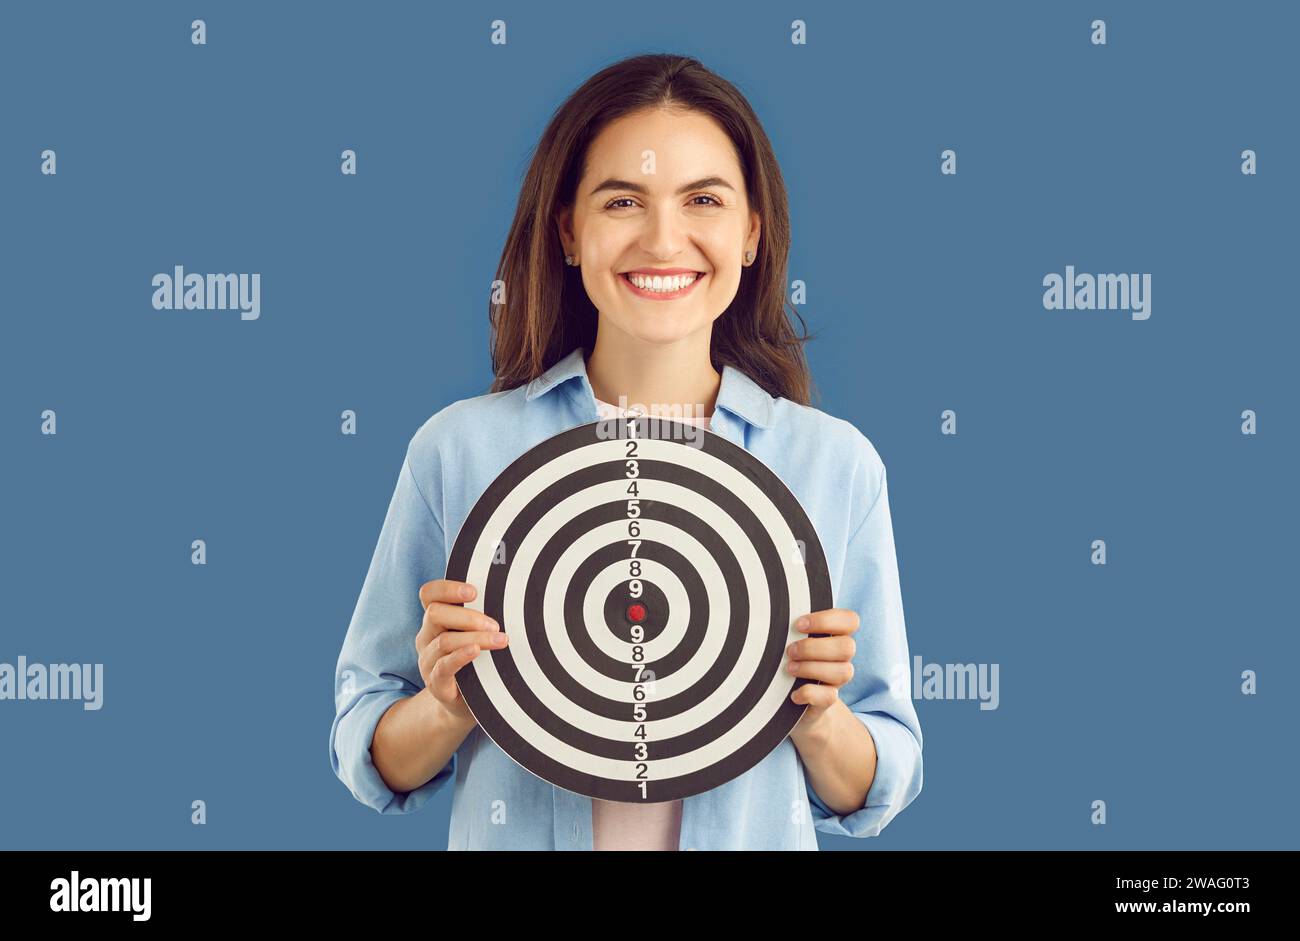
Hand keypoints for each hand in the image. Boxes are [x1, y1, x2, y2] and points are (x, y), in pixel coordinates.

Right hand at [415, 578, 508, 723]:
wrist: (466, 705)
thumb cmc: (477, 663)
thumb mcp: (477, 635)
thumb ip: (484, 617)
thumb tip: (514, 595)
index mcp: (435, 621)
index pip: (429, 594)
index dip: (447, 588)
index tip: (474, 592)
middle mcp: (427, 638)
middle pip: (434, 614)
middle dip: (468, 616)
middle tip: (495, 624)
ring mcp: (428, 661)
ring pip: (443, 641)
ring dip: (475, 637)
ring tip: (501, 640)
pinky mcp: (436, 683)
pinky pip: (443, 666)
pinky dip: (460, 656)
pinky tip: (476, 651)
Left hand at [785, 608, 858, 731]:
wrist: (786, 699)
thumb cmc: (788, 659)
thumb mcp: (790, 639)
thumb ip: (792, 627)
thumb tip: (772, 613)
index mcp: (836, 635)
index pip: (850, 620)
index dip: (827, 621)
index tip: (798, 625)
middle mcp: (841, 657)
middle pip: (847, 647)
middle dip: (813, 648)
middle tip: (789, 651)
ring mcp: (836, 680)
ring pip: (842, 672)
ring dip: (811, 668)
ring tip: (789, 668)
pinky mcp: (827, 701)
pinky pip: (829, 697)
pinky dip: (808, 693)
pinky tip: (793, 693)